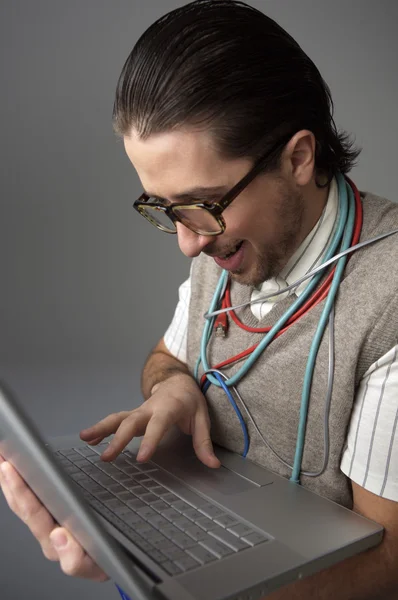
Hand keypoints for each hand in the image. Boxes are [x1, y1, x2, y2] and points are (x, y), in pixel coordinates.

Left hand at [0, 455, 107, 581]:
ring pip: (22, 505)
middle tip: (2, 457)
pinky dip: (21, 488)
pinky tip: (17, 476)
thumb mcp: (94, 567)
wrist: (112, 569)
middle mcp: (46, 535)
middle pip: (21, 506)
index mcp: (53, 542)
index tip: (10, 469)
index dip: (20, 489)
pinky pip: (31, 505)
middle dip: (9, 481)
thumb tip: (58, 535)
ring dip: (11, 483)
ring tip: (3, 461)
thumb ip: (75, 559)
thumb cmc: (103, 563)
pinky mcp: (53, 522)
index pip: (32, 512)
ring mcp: (48, 529)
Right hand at [80, 372, 220, 467]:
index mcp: (168, 408)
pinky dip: (101, 430)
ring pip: (117, 418)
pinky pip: (115, 421)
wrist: (177, 381)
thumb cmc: (190, 400)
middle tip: (107, 457)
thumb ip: (204, 442)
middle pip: (130, 422)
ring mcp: (138, 411)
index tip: (141, 458)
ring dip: (101, 429)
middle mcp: (149, 408)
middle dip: (118, 439)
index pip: (158, 424)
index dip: (149, 440)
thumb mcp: (202, 417)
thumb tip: (213, 465)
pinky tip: (89, 440)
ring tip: (85, 439)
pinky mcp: (132, 415)